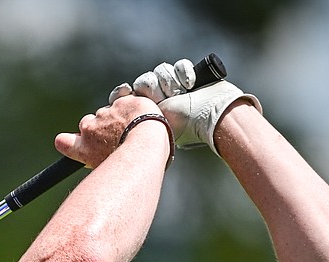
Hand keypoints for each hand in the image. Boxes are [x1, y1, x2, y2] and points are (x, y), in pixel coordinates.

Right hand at [54, 95, 161, 167]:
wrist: (146, 146)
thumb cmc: (131, 165)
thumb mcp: (108, 170)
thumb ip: (99, 161)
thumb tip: (100, 170)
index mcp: (84, 149)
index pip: (63, 142)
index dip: (66, 141)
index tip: (69, 141)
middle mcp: (89, 130)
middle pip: (87, 124)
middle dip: (100, 127)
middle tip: (117, 136)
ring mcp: (105, 114)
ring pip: (108, 112)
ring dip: (118, 118)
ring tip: (135, 130)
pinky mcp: (120, 103)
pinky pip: (125, 104)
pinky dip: (132, 109)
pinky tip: (142, 120)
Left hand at [110, 59, 261, 152]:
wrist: (213, 117)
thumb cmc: (186, 127)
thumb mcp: (155, 127)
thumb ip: (137, 122)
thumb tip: (115, 120)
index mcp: (148, 110)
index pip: (129, 95)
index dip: (124, 92)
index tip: (125, 90)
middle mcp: (159, 97)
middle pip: (144, 80)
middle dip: (153, 87)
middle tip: (164, 97)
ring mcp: (174, 85)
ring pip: (160, 71)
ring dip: (168, 80)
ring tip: (179, 92)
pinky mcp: (188, 75)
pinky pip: (178, 65)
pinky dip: (183, 72)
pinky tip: (189, 84)